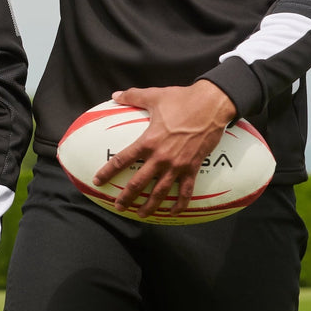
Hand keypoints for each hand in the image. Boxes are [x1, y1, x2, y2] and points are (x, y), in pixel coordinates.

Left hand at [93, 81, 236, 218]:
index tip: (98, 181)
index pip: (122, 160)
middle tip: (119, 206)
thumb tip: (115, 95)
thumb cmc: (182, 99)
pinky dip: (180, 204)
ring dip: (150, 205)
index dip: (108, 172)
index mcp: (148, 141)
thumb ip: (133, 96)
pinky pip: (186, 191)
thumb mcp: (154, 96)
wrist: (212, 105)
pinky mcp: (193, 167)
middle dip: (127, 197)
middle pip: (139, 183)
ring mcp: (177, 165)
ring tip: (141, 214)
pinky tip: (173, 213)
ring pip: (160, 192)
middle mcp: (161, 157)